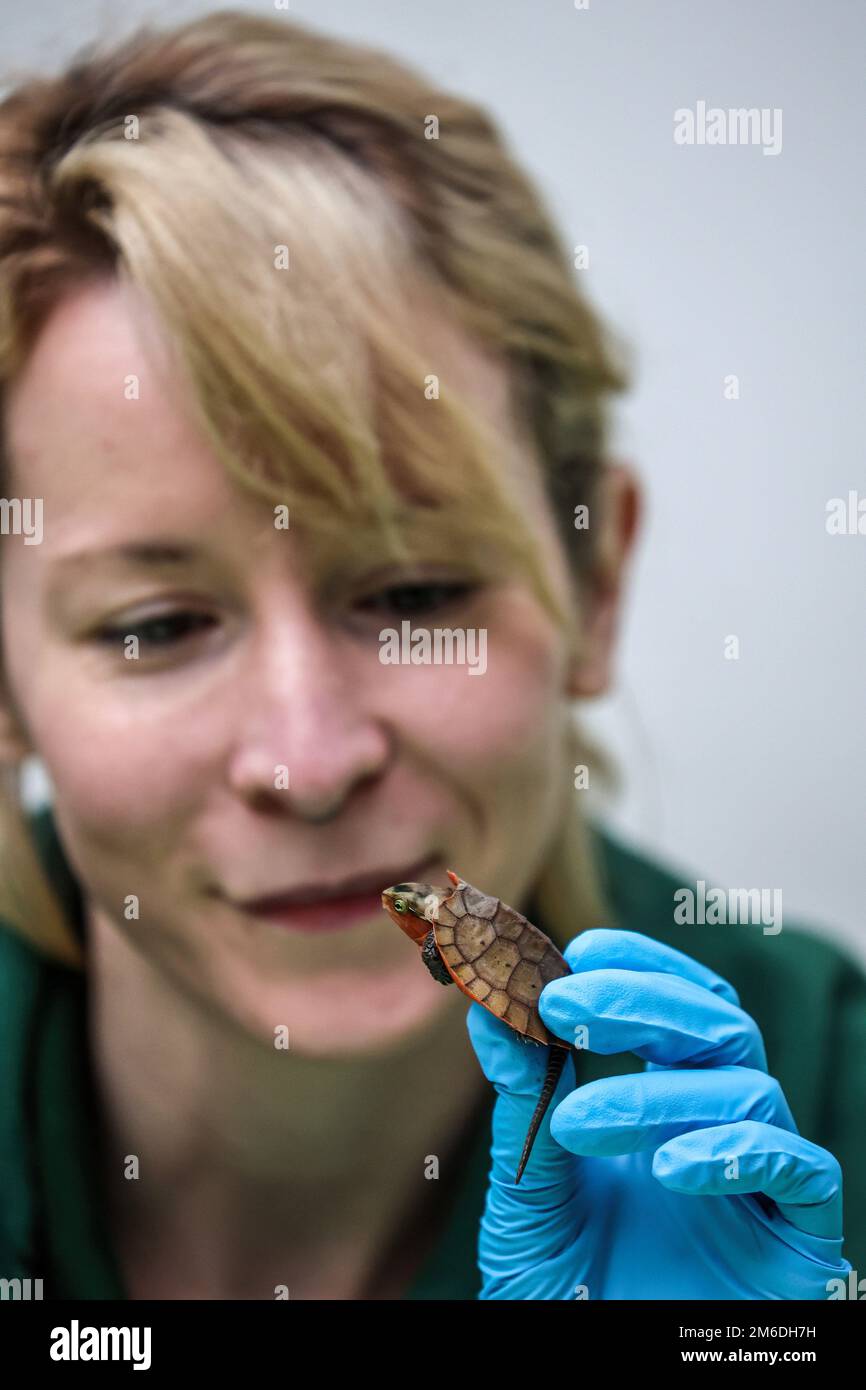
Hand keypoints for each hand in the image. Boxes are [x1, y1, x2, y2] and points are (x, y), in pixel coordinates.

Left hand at [467, 929, 849, 1298]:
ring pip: (746, 1086)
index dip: (639, 965)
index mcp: (667, 1105)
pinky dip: (741, 1154)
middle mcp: (721, 1128)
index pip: (677, 1004)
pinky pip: (802, 1170)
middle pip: (716, 1024)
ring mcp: (763, 1181)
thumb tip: (489, 1011)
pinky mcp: (798, 1240)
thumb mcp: (529, 1193)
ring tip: (579, 1120)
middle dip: (641, 1000)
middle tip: (564, 1000)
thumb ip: (520, 1105)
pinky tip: (673, 1170)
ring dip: (657, 1092)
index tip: (577, 948)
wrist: (590, 1372)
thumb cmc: (565, 1292)